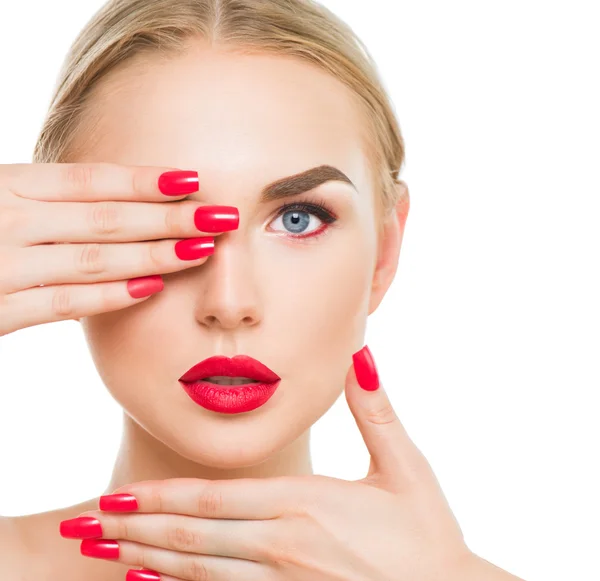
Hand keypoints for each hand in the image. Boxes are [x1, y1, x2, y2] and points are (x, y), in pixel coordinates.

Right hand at [0, 162, 237, 336]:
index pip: (91, 180)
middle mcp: (5, 217)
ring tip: (201, 251)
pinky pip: (60, 302)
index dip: (144, 180)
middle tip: (221, 215)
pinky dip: (106, 295)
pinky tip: (148, 289)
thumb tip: (116, 200)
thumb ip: (45, 202)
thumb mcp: (1, 201)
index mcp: (7, 184)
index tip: (192, 179)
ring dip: (153, 255)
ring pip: (91, 257)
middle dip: (169, 218)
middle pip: (104, 216)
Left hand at [59, 346, 521, 580]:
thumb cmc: (429, 535)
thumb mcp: (404, 465)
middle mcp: (284, 545)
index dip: (160, 495)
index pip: (214, 498)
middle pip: (194, 534)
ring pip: (200, 571)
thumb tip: (361, 354)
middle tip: (89, 522)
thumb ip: (375, 409)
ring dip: (149, 557)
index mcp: (305, 503)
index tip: (116, 493)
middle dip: (138, 526)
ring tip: (106, 551)